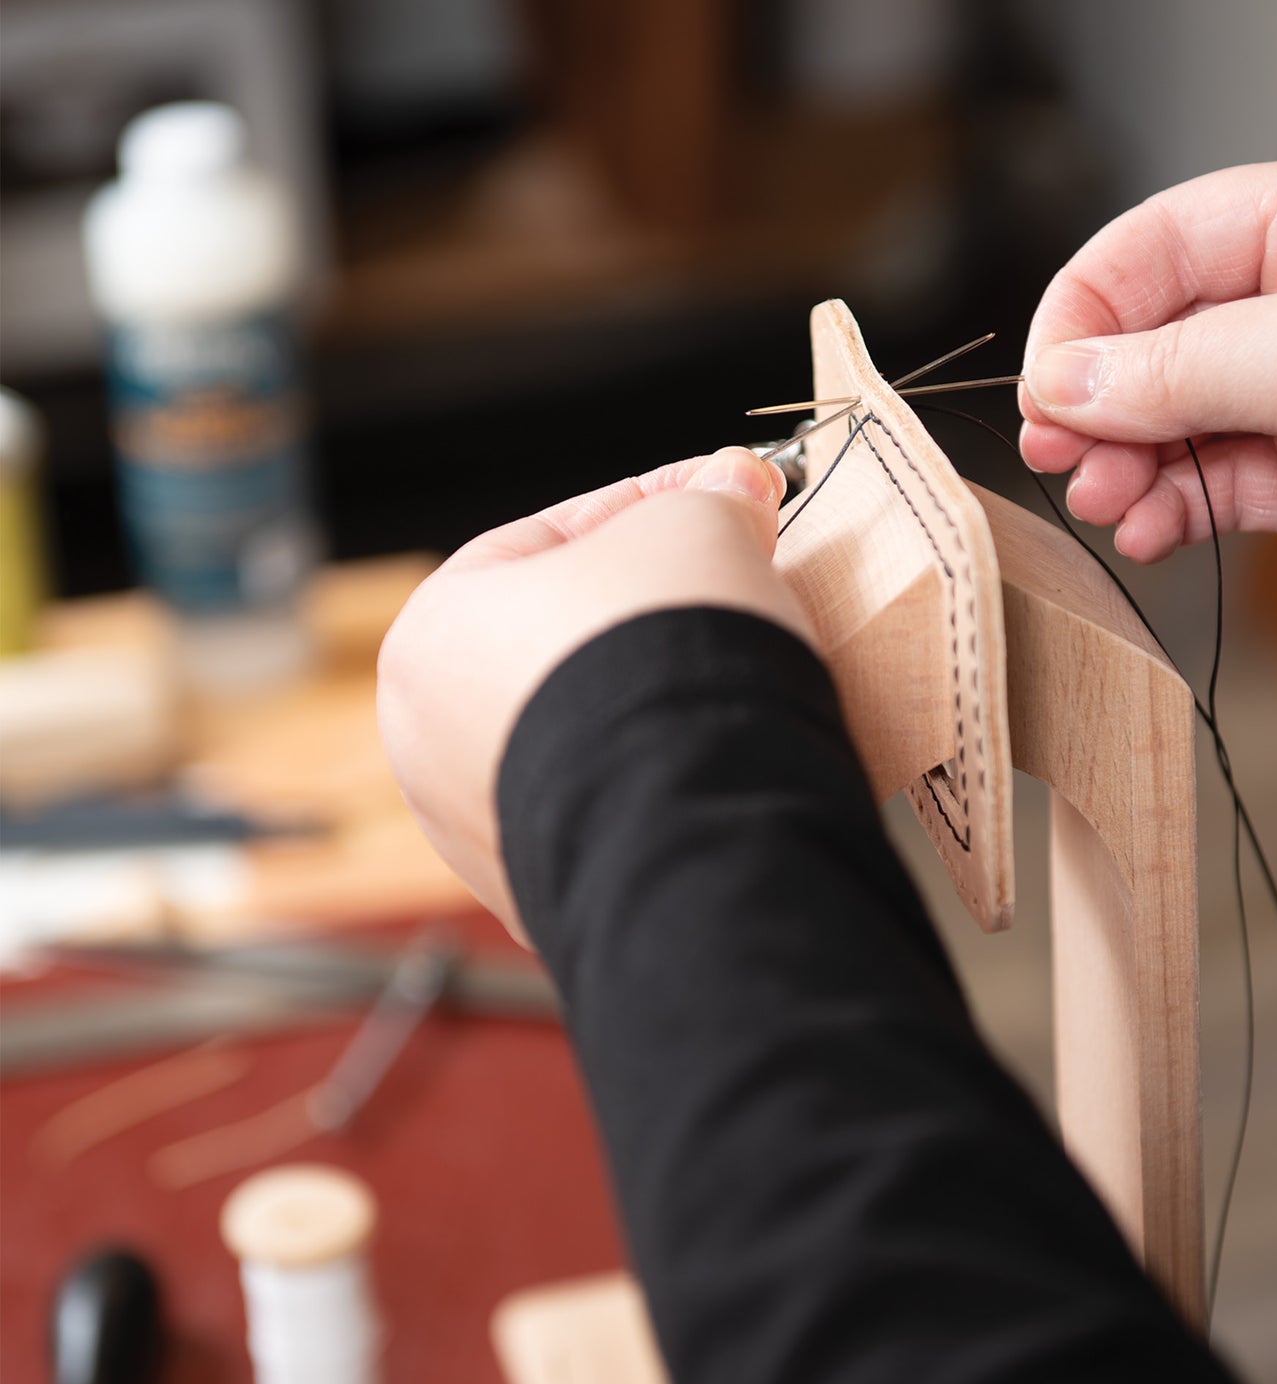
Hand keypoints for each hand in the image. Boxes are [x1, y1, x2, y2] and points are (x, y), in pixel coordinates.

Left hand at [377, 448, 808, 937]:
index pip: (555, 536)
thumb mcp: (697, 527)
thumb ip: (711, 498)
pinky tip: (712, 757)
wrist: (686, 824)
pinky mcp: (551, 894)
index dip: (657, 504)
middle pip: (563, 640)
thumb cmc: (658, 663)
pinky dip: (659, 778)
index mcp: (432, 634)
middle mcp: (431, 743)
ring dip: (653, 699)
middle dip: (652, 608)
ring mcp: (482, 832)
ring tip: (732, 681)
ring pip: (587, 732)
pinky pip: (613, 807)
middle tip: (736, 583)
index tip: (729, 498)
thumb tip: (738, 488)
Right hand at [1016, 153, 1276, 649]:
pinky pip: (1216, 481)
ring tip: (1102, 502)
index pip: (1161, 242)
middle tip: (1056, 453)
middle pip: (1159, 334)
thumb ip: (1179, 364)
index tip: (1046, 385)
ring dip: (1126, 461)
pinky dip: (1169, 506)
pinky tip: (1147, 532)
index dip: (1087, 310)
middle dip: (1100, 397)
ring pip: (1178, 416)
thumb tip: (1063, 380)